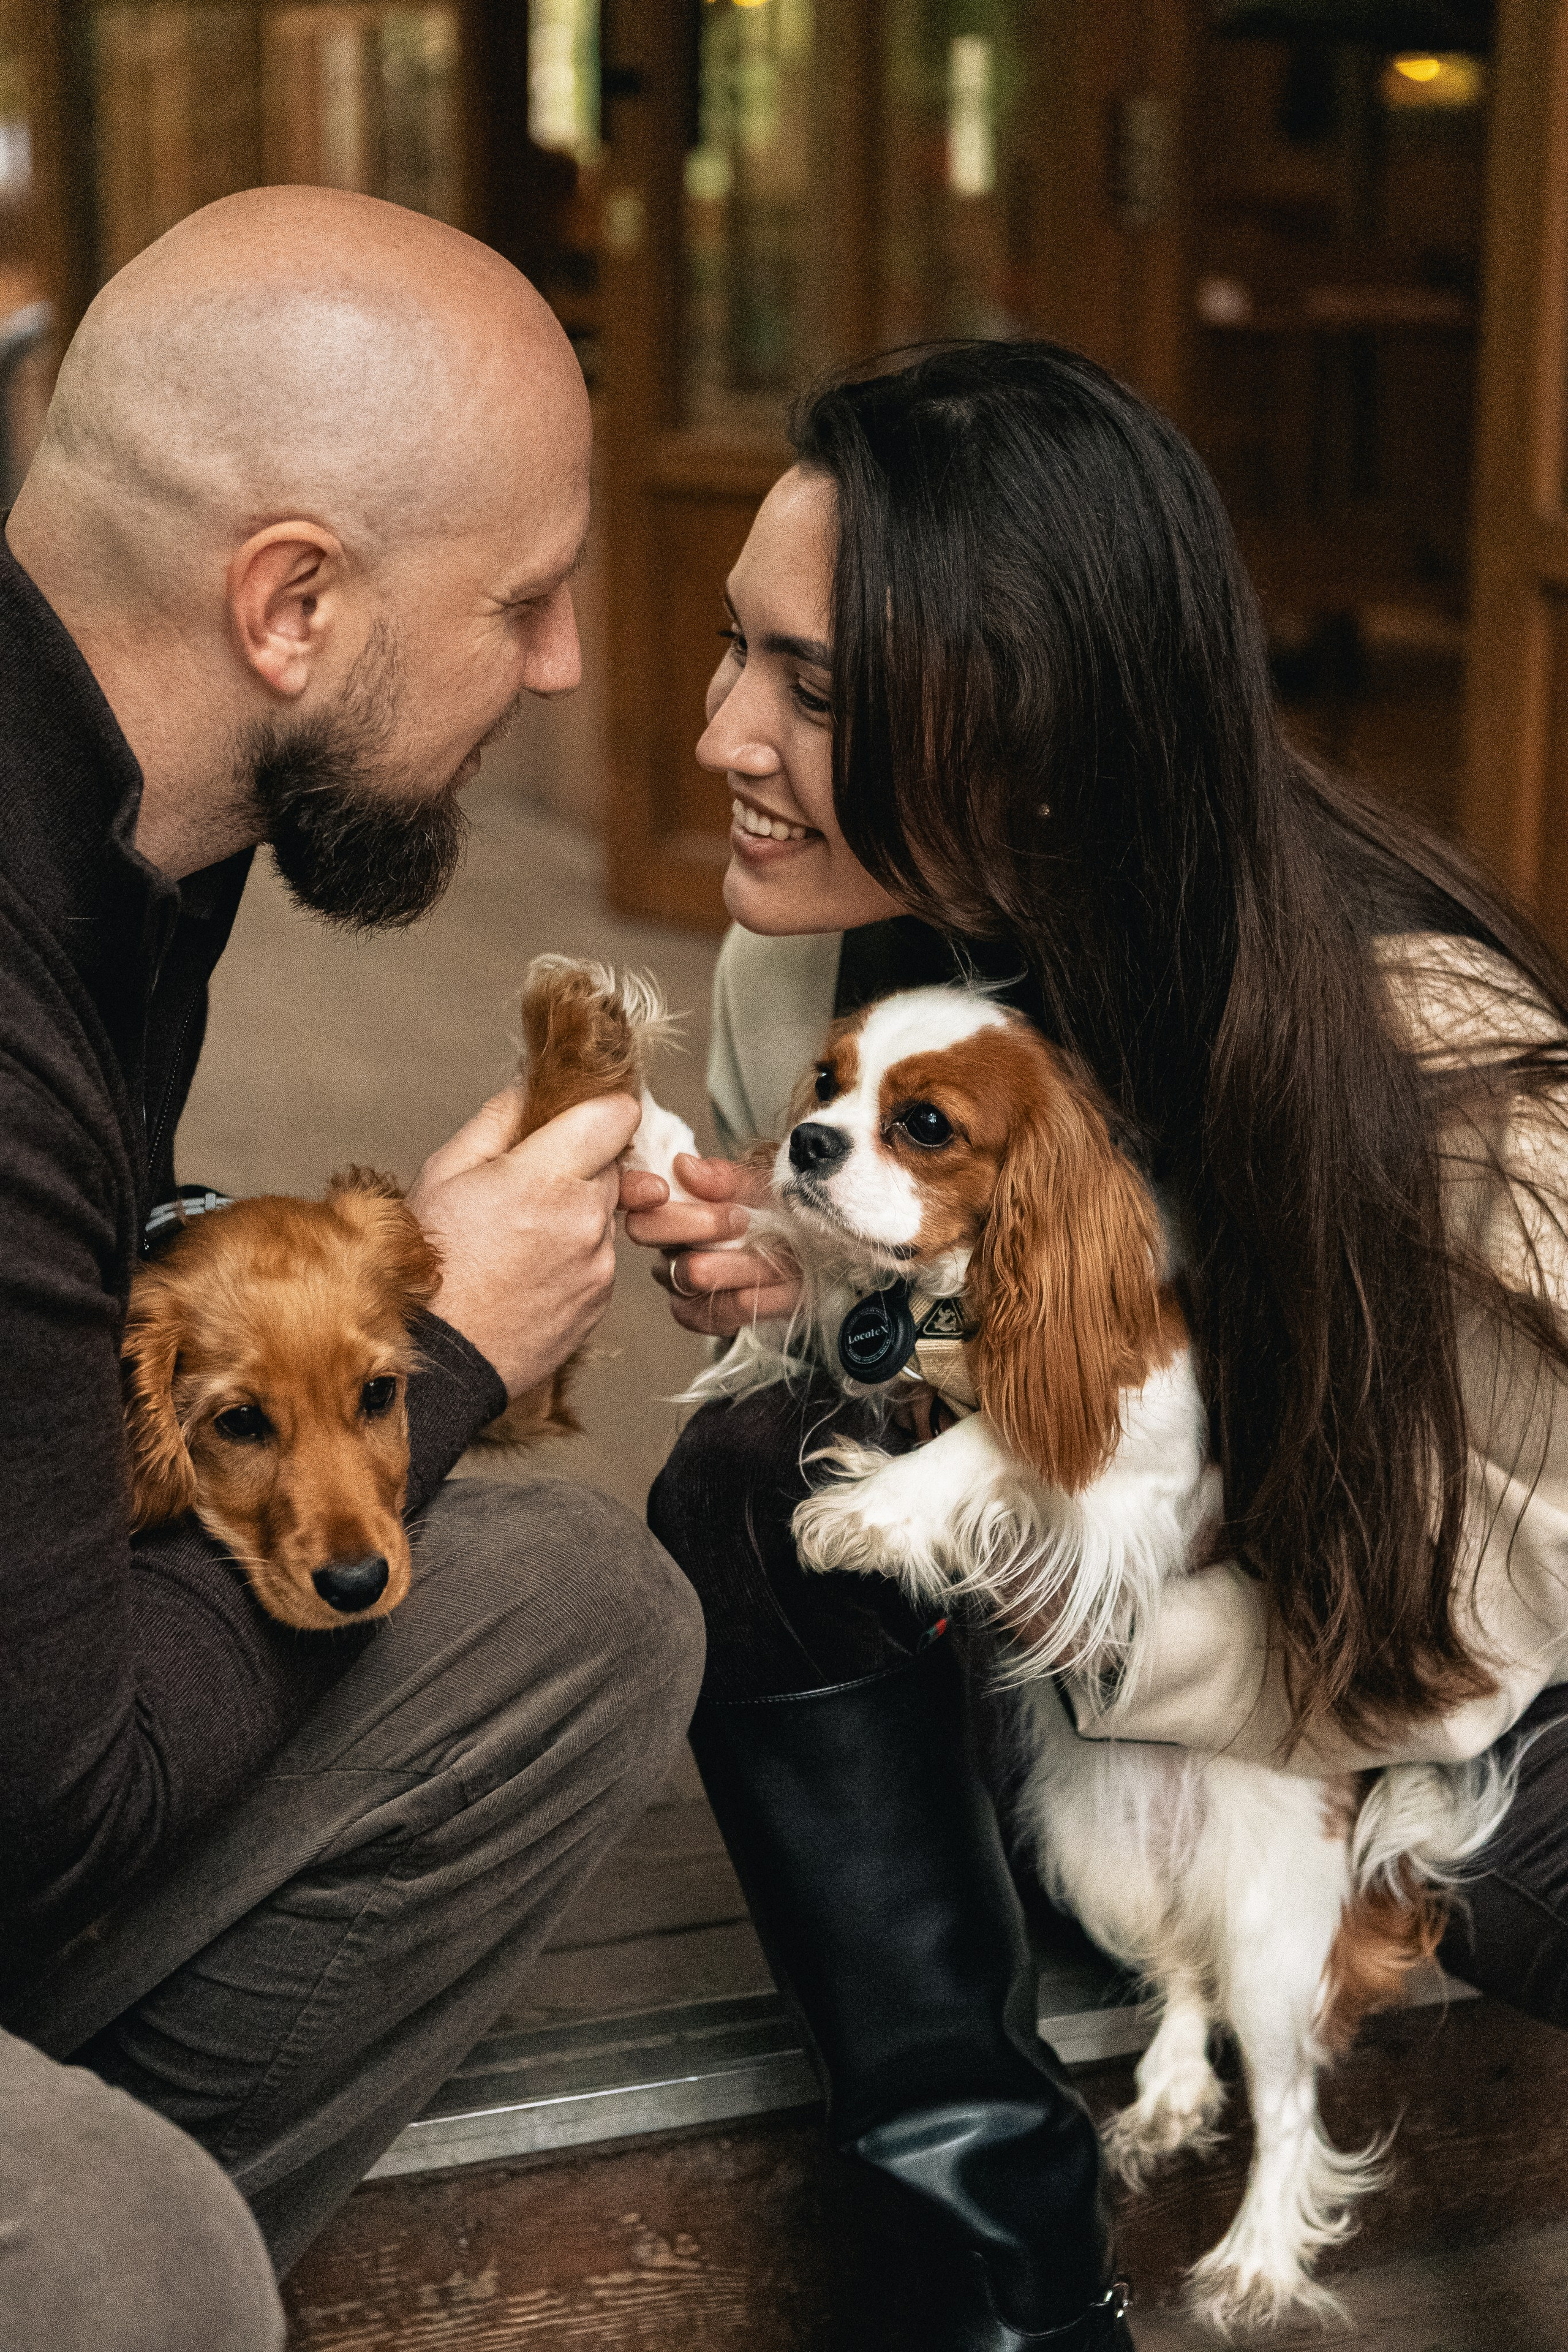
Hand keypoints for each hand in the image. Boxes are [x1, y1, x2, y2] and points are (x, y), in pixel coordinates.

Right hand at [407, 1087, 638, 1395]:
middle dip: (578, 1163)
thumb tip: (530, 1092)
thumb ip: (497, 1121)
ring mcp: (599, 1264)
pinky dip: (574, 1255)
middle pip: (611, 1163)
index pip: (618, 1115)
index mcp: (546, 1177)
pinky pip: (599, 1257)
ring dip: (575, 1213)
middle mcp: (585, 1218)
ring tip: (518, 1237)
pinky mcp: (600, 1299)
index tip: (578, 1116)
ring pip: (605, 1213)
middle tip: (526, 1183)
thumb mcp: (443, 1173)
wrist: (439, 1363)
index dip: (599, 1108)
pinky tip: (527, 1271)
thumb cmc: (429, 1267)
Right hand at [621, 1151, 800, 1337]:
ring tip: (779, 1256)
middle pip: (647, 1230)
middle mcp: (664, 1238)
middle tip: (741, 1219)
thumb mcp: (761, 1183)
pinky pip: (709, 1311)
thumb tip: (683, 1166)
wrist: (816, 1255)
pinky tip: (773, 1287)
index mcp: (672, 1197)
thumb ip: (724, 1177)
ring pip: (690, 1272)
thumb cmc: (781, 1212)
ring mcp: (675, 1278)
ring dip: (742, 1264)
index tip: (662, 1190)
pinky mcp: (697, 1313)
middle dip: (699, 1223)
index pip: (630, 1191)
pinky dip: (750, 1298)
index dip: (636, 1191)